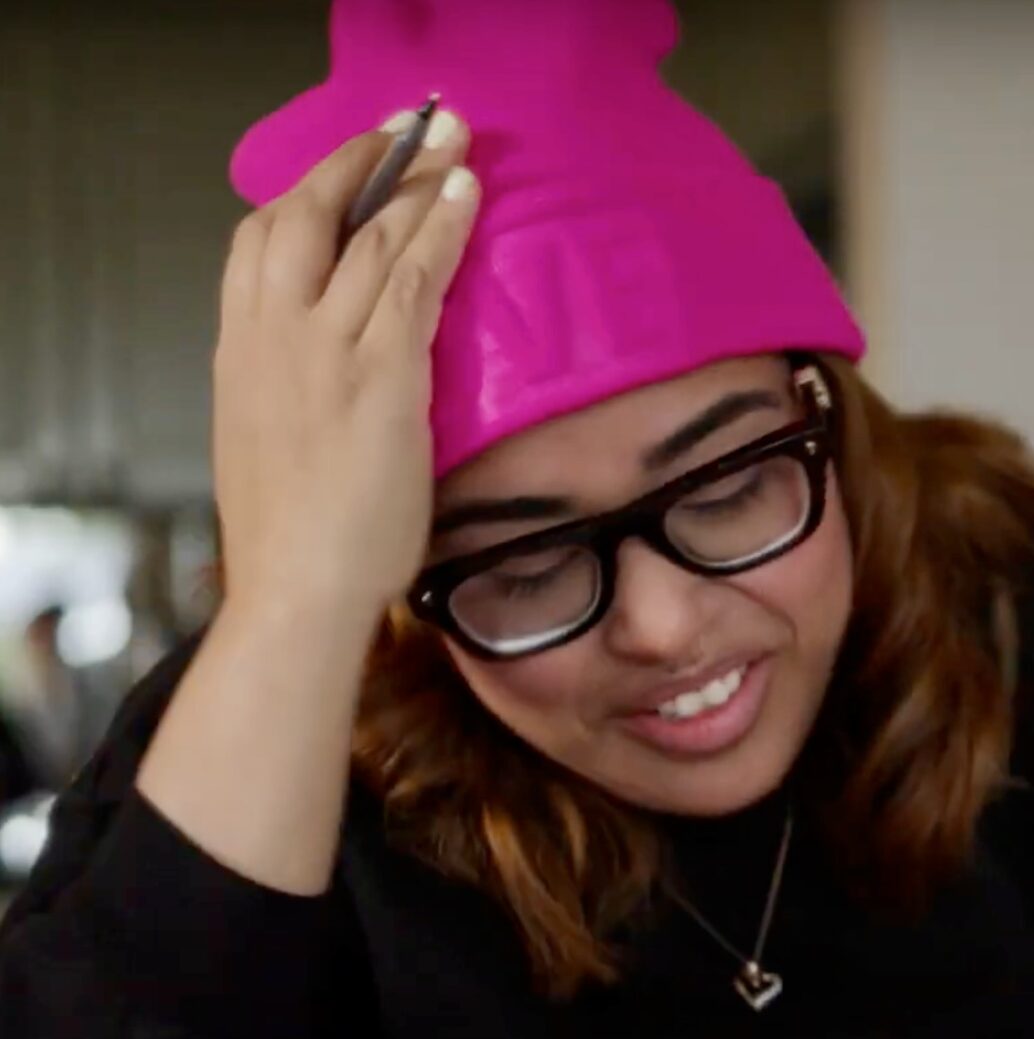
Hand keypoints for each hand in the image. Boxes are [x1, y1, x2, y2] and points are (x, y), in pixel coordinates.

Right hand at [211, 104, 478, 639]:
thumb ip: (290, 389)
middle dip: (360, 163)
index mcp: (239, 352)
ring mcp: (326, 351)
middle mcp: (274, 336)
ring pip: (371, 239)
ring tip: (455, 144)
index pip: (255, 245)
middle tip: (408, 128)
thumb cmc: (293, 536)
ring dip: (416, 182)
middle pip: (306, 217)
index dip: (303, 195)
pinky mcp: (381, 374)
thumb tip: (326, 368)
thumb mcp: (268, 440)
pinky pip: (414, 280)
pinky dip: (441, 229)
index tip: (342, 168)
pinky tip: (465, 197)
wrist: (298, 586)